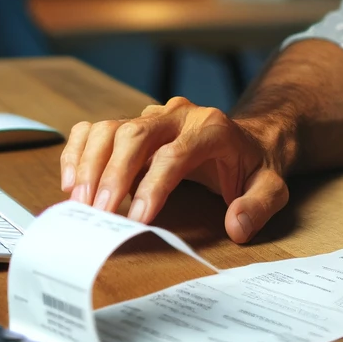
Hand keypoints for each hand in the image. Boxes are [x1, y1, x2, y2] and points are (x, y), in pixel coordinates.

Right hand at [58, 96, 289, 242]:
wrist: (247, 139)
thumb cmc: (253, 166)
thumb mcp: (271, 187)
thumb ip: (259, 205)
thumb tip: (236, 226)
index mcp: (212, 128)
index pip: (174, 154)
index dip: (152, 187)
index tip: (136, 221)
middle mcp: (178, 115)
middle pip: (134, 135)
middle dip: (112, 175)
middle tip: (97, 213)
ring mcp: (151, 116)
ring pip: (109, 128)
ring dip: (88, 165)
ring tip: (78, 203)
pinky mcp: (132, 123)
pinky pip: (95, 129)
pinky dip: (77, 152)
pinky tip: (70, 183)